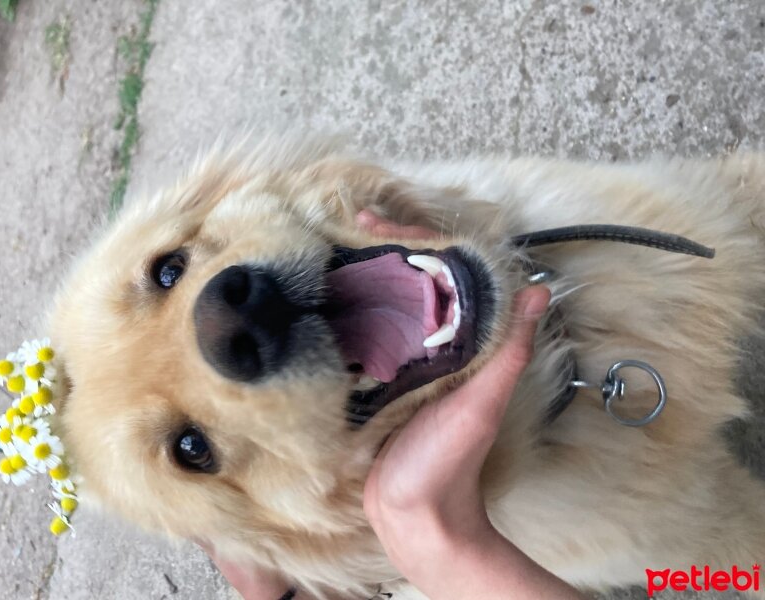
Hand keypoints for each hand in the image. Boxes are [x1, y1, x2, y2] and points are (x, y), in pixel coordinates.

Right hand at [359, 210, 582, 598]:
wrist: (414, 514)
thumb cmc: (452, 461)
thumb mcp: (483, 402)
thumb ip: (509, 350)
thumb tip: (540, 291)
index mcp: (455, 343)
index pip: (437, 278)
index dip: (412, 244)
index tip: (378, 222)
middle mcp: (425, 347)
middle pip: (404, 288)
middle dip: (379, 255)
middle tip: (348, 229)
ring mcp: (394, 365)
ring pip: (379, 311)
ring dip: (359, 281)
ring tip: (329, 253)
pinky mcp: (368, 385)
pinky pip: (356, 343)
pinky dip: (342, 320)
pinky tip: (319, 304)